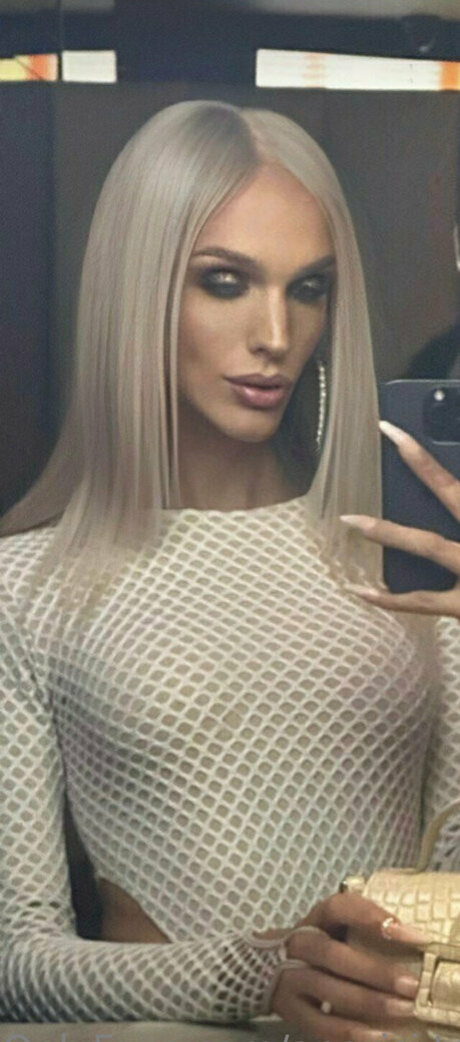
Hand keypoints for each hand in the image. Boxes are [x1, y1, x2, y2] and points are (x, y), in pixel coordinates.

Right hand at [256, 892, 425, 1041]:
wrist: (264, 968)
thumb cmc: (318, 946)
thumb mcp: (332, 929)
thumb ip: (362, 930)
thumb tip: (412, 940)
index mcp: (314, 919)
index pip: (338, 908)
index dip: (371, 917)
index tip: (409, 934)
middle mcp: (298, 944)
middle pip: (333, 954)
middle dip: (374, 970)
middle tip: (411, 984)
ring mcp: (290, 978)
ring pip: (327, 989)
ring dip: (367, 1001)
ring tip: (401, 1009)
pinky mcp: (290, 1010)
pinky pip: (319, 1024)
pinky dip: (348, 1031)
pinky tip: (375, 1035)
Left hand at [340, 421, 459, 618]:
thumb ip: (457, 504)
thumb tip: (450, 492)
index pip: (459, 484)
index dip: (437, 455)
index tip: (417, 428)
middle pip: (453, 493)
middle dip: (421, 463)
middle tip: (388, 431)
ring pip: (429, 544)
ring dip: (389, 528)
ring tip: (352, 518)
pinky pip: (420, 602)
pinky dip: (388, 597)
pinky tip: (359, 590)